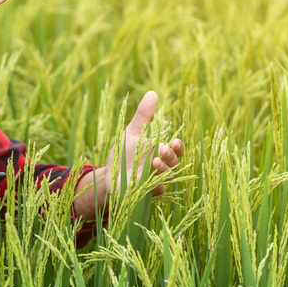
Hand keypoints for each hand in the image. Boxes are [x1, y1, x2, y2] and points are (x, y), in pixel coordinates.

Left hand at [73, 91, 184, 219]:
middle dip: (172, 156)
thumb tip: (153, 93)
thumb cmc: (123, 153)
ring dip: (164, 169)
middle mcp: (161, 167)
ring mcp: (154, 181)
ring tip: (154, 160)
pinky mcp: (145, 193)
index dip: (178, 146)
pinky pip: (156, 191)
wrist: (109, 175)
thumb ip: (143, 116)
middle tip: (163, 148)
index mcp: (160, 152)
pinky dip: (155, 186)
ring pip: (168, 177)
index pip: (176, 150)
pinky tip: (150, 180)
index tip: (174, 140)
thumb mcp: (131, 132)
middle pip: (175, 163)